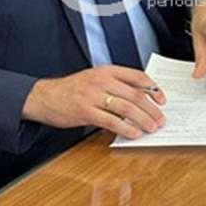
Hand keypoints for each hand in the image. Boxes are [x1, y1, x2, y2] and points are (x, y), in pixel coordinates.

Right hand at [23, 65, 165, 139]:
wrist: (44, 96)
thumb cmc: (71, 90)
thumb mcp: (94, 79)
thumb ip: (115, 86)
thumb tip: (139, 101)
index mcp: (106, 71)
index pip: (137, 76)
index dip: (153, 89)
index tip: (162, 100)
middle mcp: (101, 81)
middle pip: (135, 94)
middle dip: (151, 109)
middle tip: (160, 119)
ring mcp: (93, 96)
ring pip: (126, 108)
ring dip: (142, 119)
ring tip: (151, 127)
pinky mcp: (85, 111)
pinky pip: (111, 121)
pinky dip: (126, 128)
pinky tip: (133, 134)